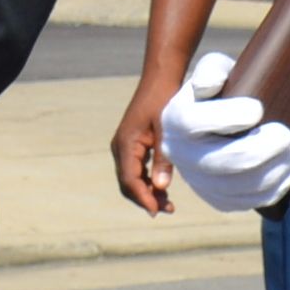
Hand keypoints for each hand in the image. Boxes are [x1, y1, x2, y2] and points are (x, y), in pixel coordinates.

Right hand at [109, 90, 177, 215]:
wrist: (160, 78)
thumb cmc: (163, 100)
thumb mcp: (166, 130)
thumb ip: (163, 158)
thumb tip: (161, 187)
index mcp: (125, 144)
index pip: (129, 180)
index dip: (143, 197)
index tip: (157, 210)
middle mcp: (120, 148)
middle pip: (128, 183)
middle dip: (145, 199)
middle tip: (168, 210)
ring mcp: (125, 147)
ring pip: (132, 178)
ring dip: (147, 192)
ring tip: (168, 204)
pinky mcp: (132, 145)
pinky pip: (136, 170)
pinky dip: (147, 181)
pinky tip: (162, 188)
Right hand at [157, 65, 289, 216]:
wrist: (216, 120)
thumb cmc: (221, 89)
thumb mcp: (213, 68)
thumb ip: (211, 70)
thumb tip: (210, 85)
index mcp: (175, 120)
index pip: (194, 122)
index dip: (230, 117)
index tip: (258, 108)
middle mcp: (180, 155)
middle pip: (224, 161)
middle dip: (264, 149)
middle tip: (287, 134)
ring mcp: (199, 182)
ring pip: (242, 187)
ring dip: (278, 170)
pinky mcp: (219, 200)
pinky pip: (251, 201)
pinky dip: (278, 187)